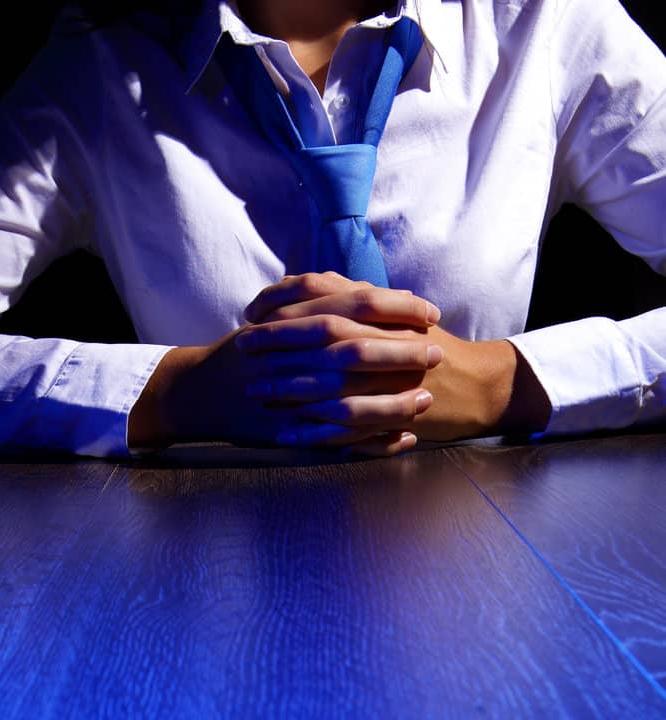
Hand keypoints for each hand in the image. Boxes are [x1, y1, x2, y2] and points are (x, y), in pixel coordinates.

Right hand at [128, 274, 443, 452]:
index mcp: (295, 320)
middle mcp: (292, 356)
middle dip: (400, 353)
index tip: (429, 312)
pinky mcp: (288, 432)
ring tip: (425, 404)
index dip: (397, 307)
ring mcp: (289, 397)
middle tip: (437, 355)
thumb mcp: (277, 315)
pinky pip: (337, 440)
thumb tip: (367, 291)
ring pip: (349, 398)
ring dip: (392, 402)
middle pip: (356, 349)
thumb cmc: (244, 353)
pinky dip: (372, 442)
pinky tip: (401, 441)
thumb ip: (318, 301)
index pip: (355, 304)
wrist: (196, 392)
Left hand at [243, 271, 551, 443]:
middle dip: (277, 344)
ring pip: (330, 382)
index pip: (326, 299)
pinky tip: (285, 435)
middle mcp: (383, 340)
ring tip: (257, 394)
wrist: (476, 384)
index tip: (250, 314)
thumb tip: (301, 283)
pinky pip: (346, 426)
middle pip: (322, 337)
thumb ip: (350, 296)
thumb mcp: (391, 312)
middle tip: (244, 350)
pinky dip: (313, 432)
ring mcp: (387, 380)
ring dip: (288, 388)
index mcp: (381, 312)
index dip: (283, 305)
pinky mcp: (390, 416)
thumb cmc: (426, 346)